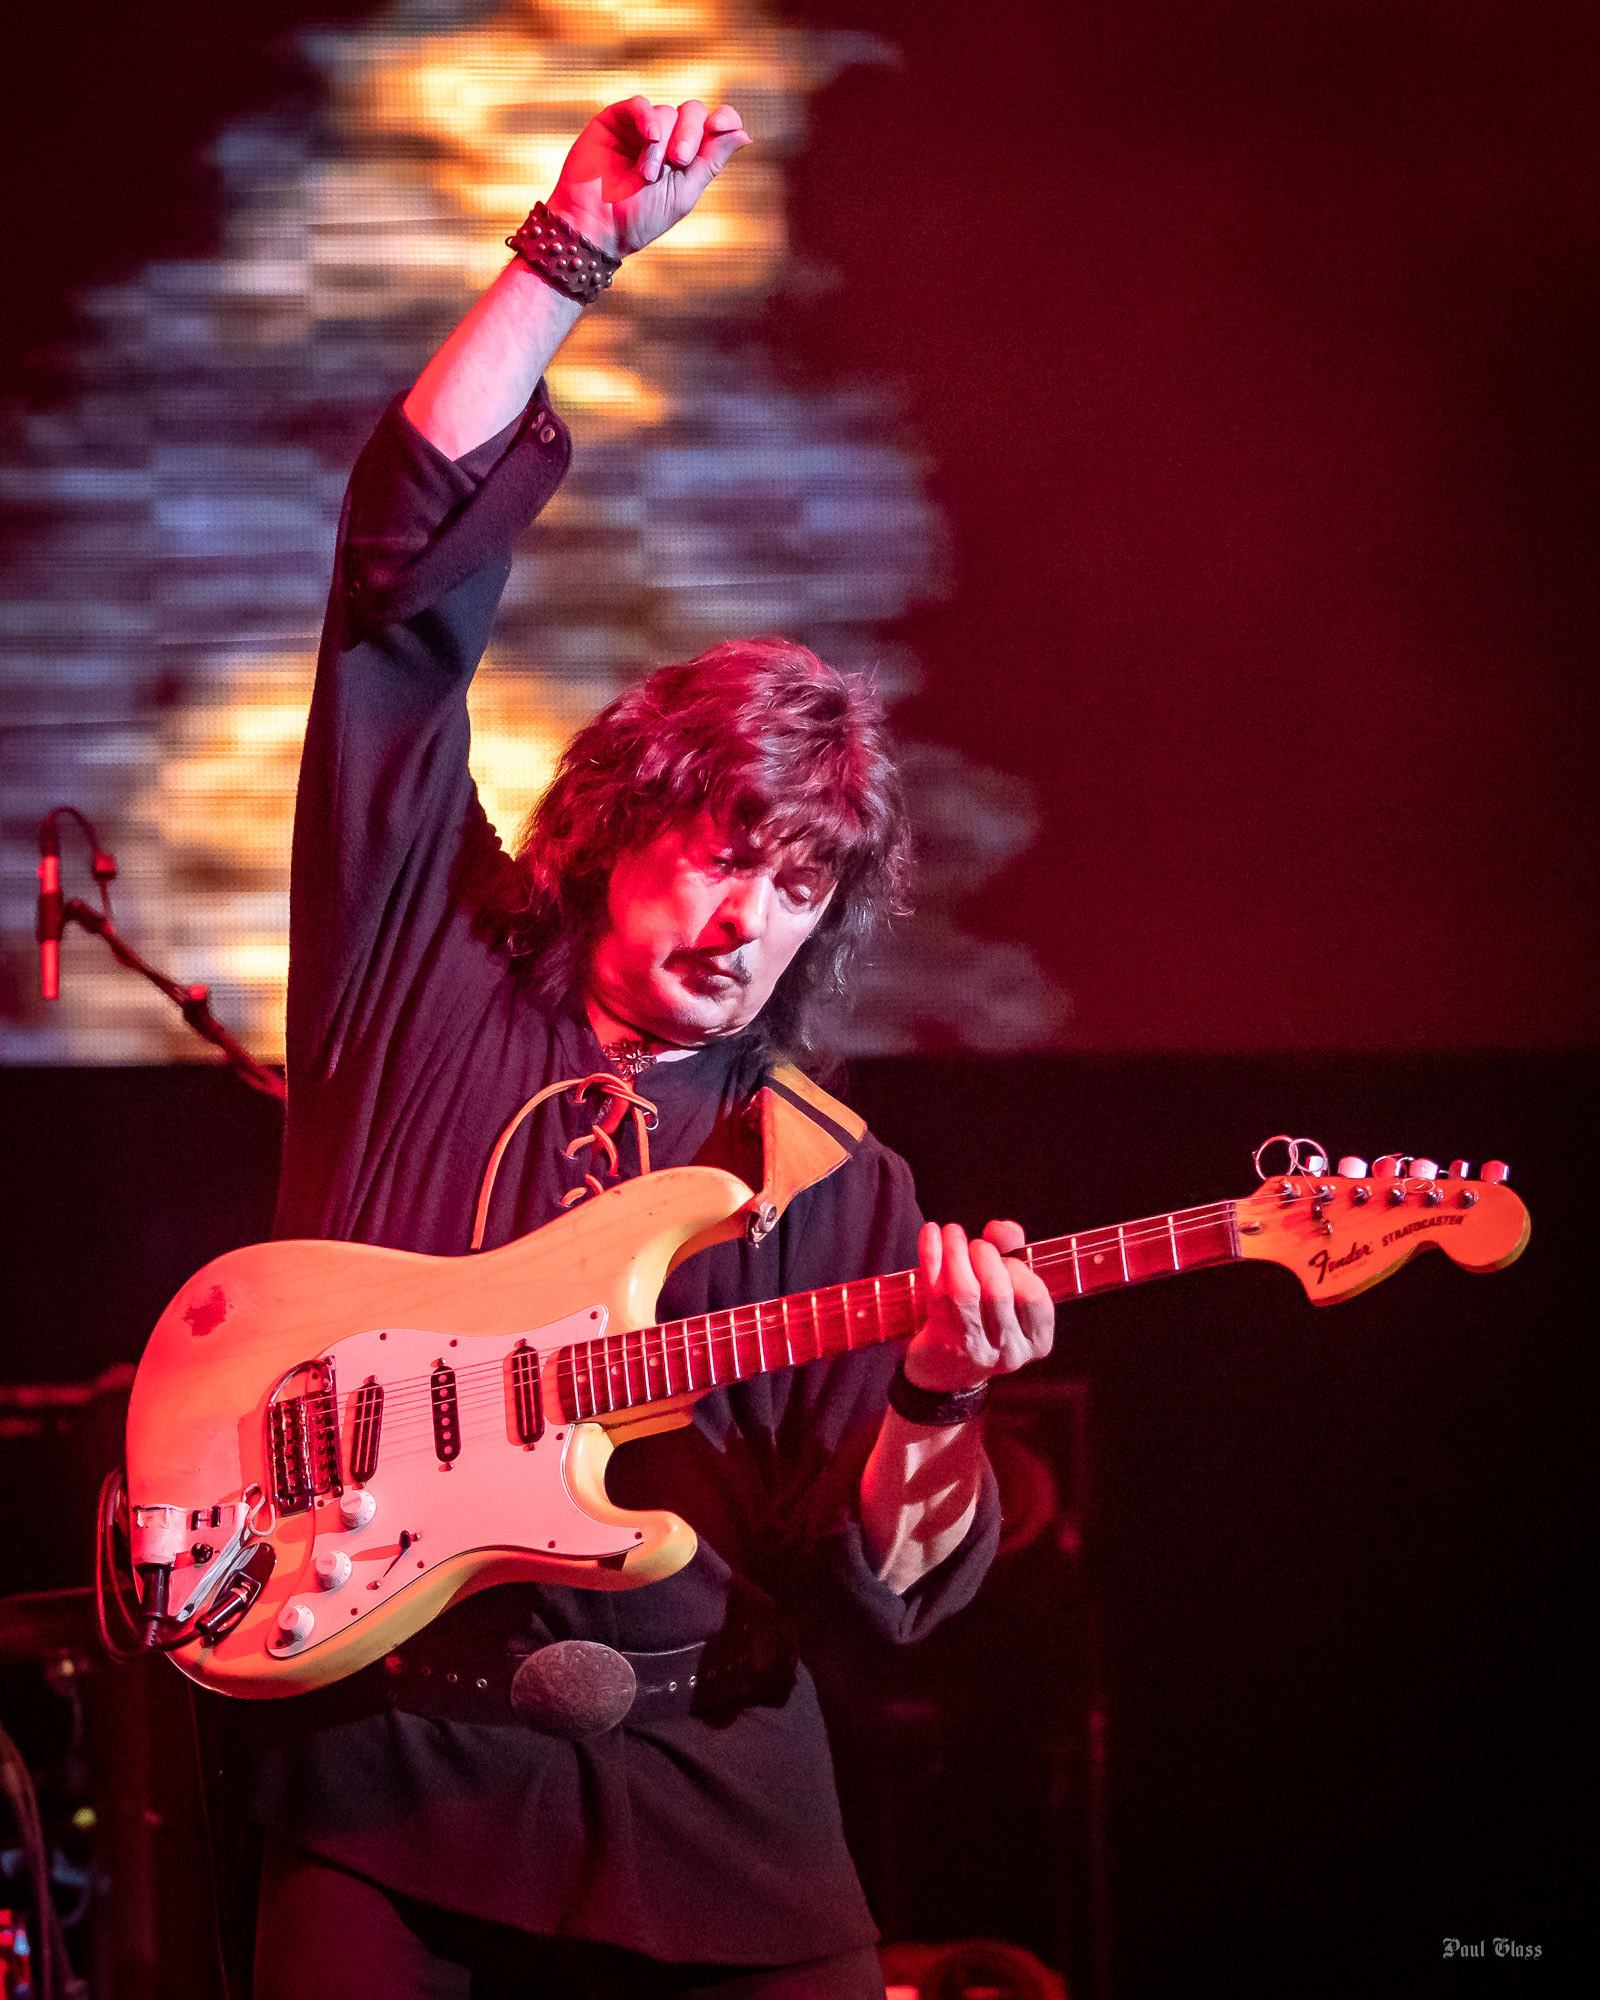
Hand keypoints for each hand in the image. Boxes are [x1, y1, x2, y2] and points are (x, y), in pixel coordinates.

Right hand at [547, 97, 751, 260]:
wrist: (596, 227)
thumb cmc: (639, 219)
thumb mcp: (684, 193)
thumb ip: (711, 161)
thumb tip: (744, 132)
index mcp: (688, 156)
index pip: (715, 124)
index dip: (724, 120)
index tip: (722, 128)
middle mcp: (666, 138)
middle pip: (693, 112)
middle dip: (690, 135)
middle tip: (679, 161)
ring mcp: (640, 128)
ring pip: (667, 112)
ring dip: (660, 145)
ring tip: (645, 175)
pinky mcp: (615, 120)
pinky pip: (640, 104)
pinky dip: (648, 118)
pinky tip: (650, 137)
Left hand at [906, 1220, 1054, 1393]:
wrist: (946, 1374)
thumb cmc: (984, 1320)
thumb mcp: (1008, 1292)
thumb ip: (1013, 1253)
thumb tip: (1002, 1229)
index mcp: (1037, 1340)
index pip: (1034, 1296)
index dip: (1017, 1267)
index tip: (1003, 1255)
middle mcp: (1010, 1350)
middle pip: (999, 1291)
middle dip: (985, 1255)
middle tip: (974, 1244)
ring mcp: (975, 1350)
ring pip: (965, 1291)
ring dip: (957, 1252)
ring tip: (953, 1232)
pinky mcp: (942, 1343)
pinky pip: (936, 1292)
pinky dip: (931, 1256)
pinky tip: (931, 1232)